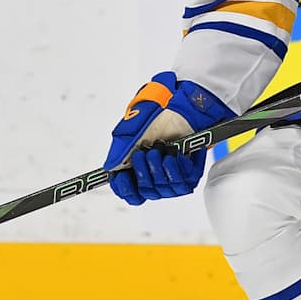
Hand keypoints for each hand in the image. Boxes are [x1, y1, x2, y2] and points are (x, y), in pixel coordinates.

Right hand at [103, 74, 230, 203]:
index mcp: (138, 168)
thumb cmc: (157, 115)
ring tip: (161, 149)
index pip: (130, 193)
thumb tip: (110, 169)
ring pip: (164, 189)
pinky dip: (177, 169)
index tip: (122, 177)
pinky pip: (183, 184)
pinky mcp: (190, 174)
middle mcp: (156, 175)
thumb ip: (120, 150)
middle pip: (146, 192)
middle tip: (145, 153)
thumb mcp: (132, 129)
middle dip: (143, 172)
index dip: (125, 189)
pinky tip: (175, 155)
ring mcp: (173, 176)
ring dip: (159, 169)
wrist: (183, 106)